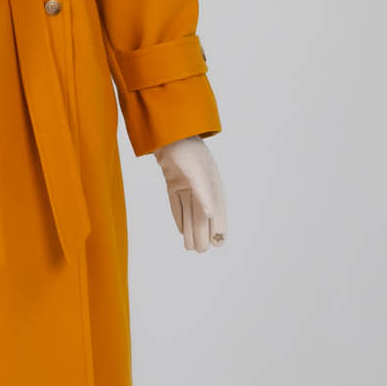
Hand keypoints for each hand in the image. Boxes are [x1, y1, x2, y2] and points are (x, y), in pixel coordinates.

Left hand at [152, 136, 226, 251]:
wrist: (169, 134)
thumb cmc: (186, 151)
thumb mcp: (196, 173)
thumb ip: (203, 194)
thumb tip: (210, 213)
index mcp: (211, 183)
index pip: (217, 211)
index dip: (217, 227)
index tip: (217, 244)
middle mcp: (200, 186)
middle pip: (202, 214)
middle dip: (201, 233)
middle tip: (199, 251)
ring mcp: (186, 184)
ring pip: (189, 212)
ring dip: (190, 229)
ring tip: (189, 246)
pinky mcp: (173, 182)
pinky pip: (177, 204)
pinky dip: (179, 216)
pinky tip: (180, 230)